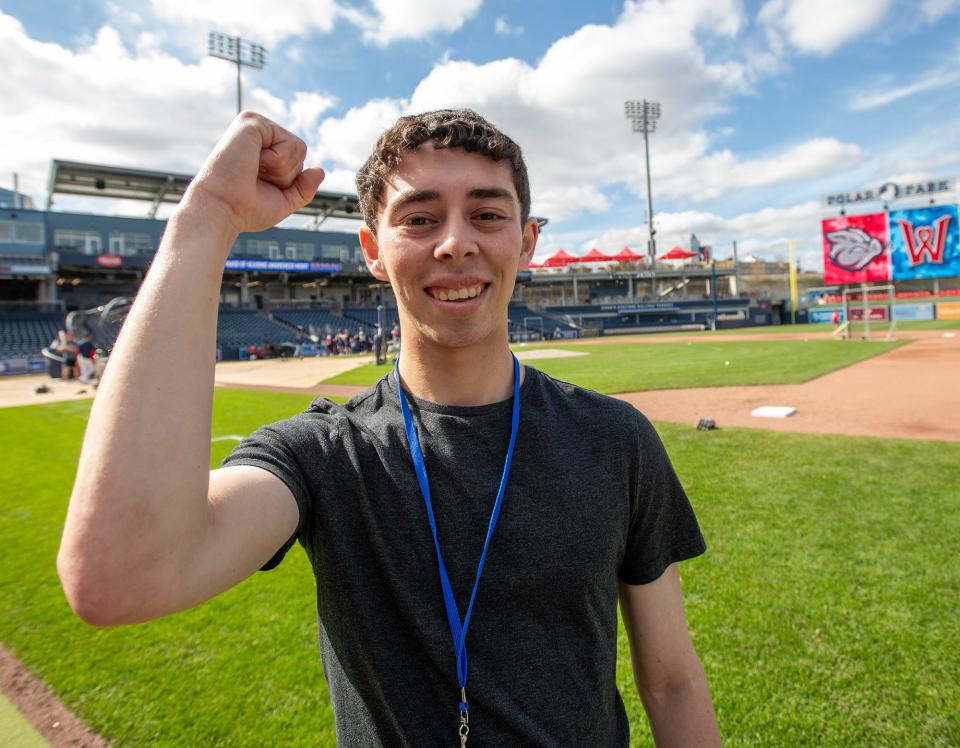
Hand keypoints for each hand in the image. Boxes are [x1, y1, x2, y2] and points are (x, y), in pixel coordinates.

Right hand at [182, 111, 324, 234]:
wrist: (222, 209)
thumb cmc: (245, 208)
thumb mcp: (283, 201)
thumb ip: (303, 188)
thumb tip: (320, 171)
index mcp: (261, 148)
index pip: (297, 160)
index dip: (287, 181)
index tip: (259, 186)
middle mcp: (257, 133)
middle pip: (300, 152)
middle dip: (286, 175)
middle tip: (256, 179)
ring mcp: (254, 125)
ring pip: (298, 147)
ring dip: (282, 170)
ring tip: (253, 171)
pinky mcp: (252, 122)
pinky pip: (289, 143)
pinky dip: (277, 161)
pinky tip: (253, 163)